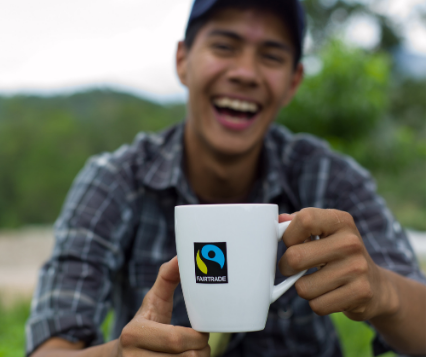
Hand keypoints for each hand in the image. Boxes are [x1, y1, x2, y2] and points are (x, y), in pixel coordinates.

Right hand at [117, 256, 209, 355]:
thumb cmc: (145, 324)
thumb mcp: (152, 302)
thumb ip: (167, 278)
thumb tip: (180, 256)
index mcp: (133, 334)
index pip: (176, 339)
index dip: (198, 337)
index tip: (203, 332)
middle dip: (202, 350)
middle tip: (202, 343)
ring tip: (195, 352)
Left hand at [278, 208, 398, 321]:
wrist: (376, 285)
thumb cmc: (338, 254)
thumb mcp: (325, 232)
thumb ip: (299, 224)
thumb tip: (279, 220)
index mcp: (340, 220)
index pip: (304, 220)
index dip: (288, 235)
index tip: (291, 243)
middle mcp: (351, 242)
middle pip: (295, 257)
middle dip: (286, 267)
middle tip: (293, 269)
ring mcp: (358, 268)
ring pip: (303, 287)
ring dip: (303, 288)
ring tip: (317, 282)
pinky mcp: (361, 293)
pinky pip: (317, 305)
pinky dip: (317, 303)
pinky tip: (329, 294)